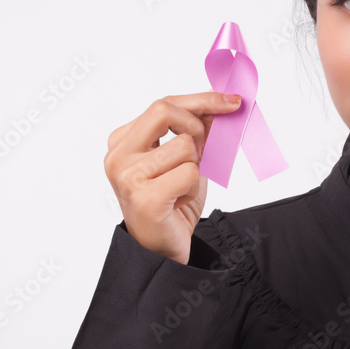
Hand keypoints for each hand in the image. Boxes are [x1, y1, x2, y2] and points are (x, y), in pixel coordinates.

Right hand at [104, 91, 241, 264]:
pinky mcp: (145, 198)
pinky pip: (189, 173)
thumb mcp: (187, 158)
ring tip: (182, 187)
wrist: (162, 249)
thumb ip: (198, 128)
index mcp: (123, 140)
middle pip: (164, 110)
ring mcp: (128, 177)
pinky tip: (179, 201)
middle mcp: (118, 156)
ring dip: (195, 167)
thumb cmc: (173, 202)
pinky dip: (194, 187)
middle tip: (201, 151)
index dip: (201, 99)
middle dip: (195, 127)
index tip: (231, 101)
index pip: (163, 104)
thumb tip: (220, 98)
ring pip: (184, 145)